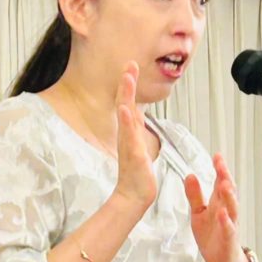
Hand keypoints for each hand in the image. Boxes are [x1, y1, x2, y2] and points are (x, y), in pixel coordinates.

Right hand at [113, 62, 156, 210]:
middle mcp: (127, 136)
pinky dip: (127, 123)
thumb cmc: (136, 174)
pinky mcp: (135, 156)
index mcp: (129, 132)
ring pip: (127, 117)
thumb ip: (134, 129)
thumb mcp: (137, 145)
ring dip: (126, 97)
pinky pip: (131, 137)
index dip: (128, 85)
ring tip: (126, 79)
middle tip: (129, 64)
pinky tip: (126, 110)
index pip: (128, 104)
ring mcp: (129, 145)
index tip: (131, 65)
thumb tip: (134, 112)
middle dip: (127, 84)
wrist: (133, 196)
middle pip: (124, 105)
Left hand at [184, 153, 248, 261]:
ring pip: (232, 208)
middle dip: (225, 177)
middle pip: (228, 191)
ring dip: (229, 196)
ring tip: (224, 184)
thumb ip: (195, 195)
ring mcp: (229, 225)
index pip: (220, 182)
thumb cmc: (212, 235)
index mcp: (219, 203)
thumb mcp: (199, 213)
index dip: (220, 169)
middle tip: (221, 164)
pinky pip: (229, 229)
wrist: (223, 261)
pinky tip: (223, 214)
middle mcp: (226, 211)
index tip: (217, 156)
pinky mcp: (229, 239)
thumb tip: (189, 175)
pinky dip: (226, 222)